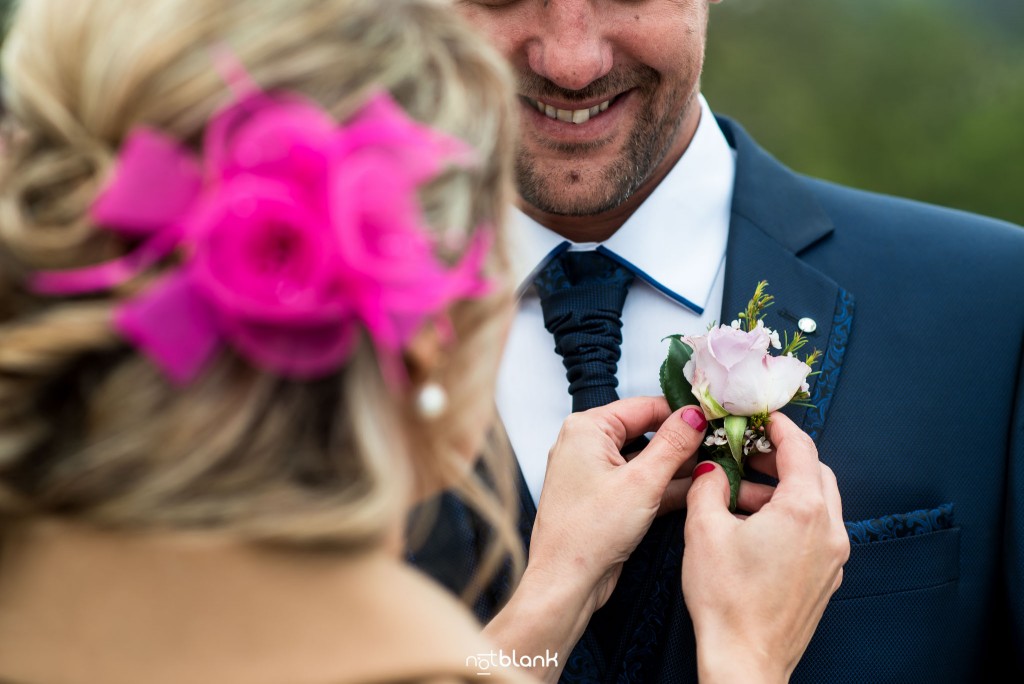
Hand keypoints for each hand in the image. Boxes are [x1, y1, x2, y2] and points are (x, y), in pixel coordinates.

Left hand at [484, 397, 706, 681]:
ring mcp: (594, 473)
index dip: (681, 413)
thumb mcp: (642, 482)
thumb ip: (673, 444)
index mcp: (587, 429)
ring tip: (716, 465)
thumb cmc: (588, 533)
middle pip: (645, 431)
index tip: (713, 420)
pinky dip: (664, 485)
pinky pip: (639, 482)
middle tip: (719, 445)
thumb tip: (693, 415)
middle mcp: (586, 445)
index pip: (644, 406)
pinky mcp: (604, 498)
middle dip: (682, 441)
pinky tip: (696, 487)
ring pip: (645, 459)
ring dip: (677, 465)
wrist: (566, 582)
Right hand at [681, 412, 848, 683]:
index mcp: (803, 509)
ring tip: (738, 493)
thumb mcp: (703, 530)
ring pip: (816, 502)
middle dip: (781, 456)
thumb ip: (707, 486)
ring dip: (782, 488)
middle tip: (746, 452)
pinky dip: (790, 515)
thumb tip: (710, 469)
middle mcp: (828, 529)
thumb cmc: (727, 600)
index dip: (778, 425)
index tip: (761, 416)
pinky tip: (753, 526)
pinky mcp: (826, 578)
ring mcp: (833, 557)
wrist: (746, 660)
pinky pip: (814, 530)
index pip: (800, 448)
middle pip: (815, 472)